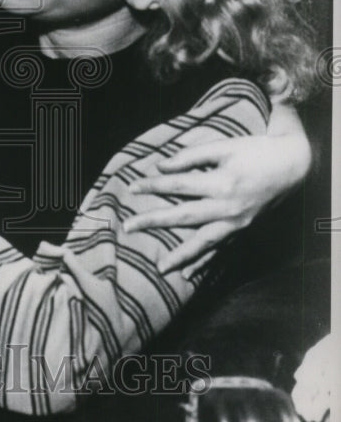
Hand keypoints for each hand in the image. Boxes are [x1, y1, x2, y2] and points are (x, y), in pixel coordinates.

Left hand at [124, 133, 306, 275]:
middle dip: (154, 221)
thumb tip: (160, 167)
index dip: (153, 185)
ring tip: (159, 268)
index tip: (131, 187)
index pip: (178, 185)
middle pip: (184, 216)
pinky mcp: (243, 230)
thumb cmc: (254, 151)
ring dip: (180, 255)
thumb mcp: (223, 147)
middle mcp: (228, 207)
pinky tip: (190, 275)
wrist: (292, 165)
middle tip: (128, 227)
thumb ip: (190, 156)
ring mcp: (237, 222)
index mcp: (222, 183)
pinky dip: (205, 263)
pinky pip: (222, 250)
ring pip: (204, 242)